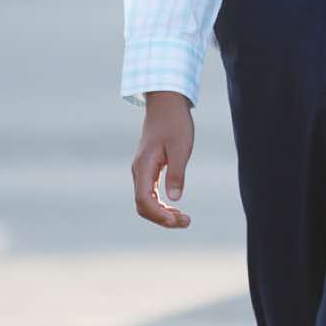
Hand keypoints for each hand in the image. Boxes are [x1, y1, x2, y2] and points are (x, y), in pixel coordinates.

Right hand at [132, 92, 194, 229]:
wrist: (166, 103)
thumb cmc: (175, 123)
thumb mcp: (180, 147)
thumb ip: (176, 173)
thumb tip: (174, 199)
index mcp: (144, 166)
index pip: (144, 200)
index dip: (159, 215)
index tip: (177, 221)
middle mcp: (139, 171)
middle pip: (143, 205)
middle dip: (162, 218)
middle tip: (186, 222)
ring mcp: (142, 170)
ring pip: (146, 201)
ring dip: (162, 213)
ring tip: (183, 219)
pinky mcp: (148, 168)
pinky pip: (150, 193)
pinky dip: (161, 204)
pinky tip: (174, 207)